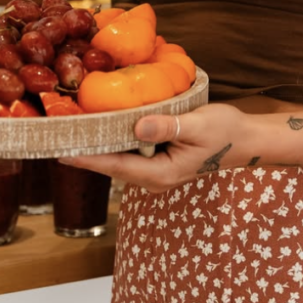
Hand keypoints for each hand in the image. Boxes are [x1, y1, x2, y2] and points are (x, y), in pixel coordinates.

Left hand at [59, 102, 251, 192]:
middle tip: (56, 135)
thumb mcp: (197, 125)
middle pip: (111, 165)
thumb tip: (138, 126)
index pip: (115, 166)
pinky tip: (103, 125)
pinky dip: (115, 139)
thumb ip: (168, 126)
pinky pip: (131, 151)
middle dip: (86, 151)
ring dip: (98, 144)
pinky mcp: (159, 159)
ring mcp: (156, 170)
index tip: (61, 151)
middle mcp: (154, 177)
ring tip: (71, 129)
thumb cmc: (225, 132)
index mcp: (160, 174)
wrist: (246, 139)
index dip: (87, 158)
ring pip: (119, 158)